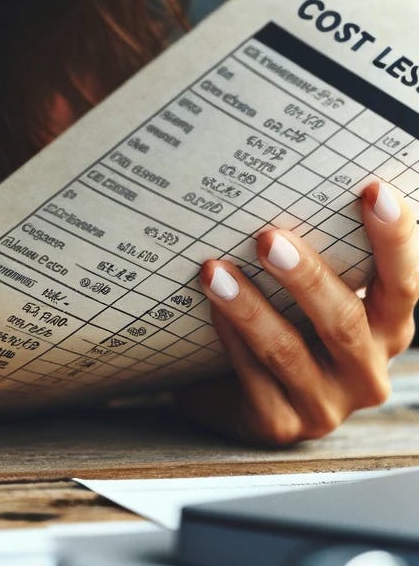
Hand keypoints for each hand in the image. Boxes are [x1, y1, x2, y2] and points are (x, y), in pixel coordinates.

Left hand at [180, 182, 417, 445]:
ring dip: (250, 307)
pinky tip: (205, 306)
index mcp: (385, 327)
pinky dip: (228, 337)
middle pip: (345, 322)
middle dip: (308, 278)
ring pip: (289, 352)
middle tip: (268, 237)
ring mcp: (324, 404)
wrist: (230, 388)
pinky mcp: (279, 424)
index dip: (395, 240)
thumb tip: (282, 179)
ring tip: (214, 269)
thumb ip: (311, 249)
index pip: (402, 284)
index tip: (374, 190)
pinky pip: (252, 379)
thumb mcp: (305, 287)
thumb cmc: (280, 317)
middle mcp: (364, 371)